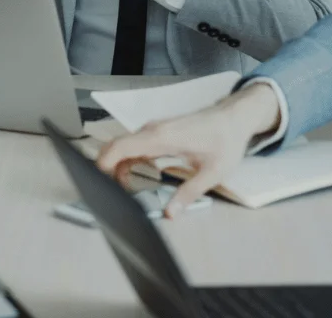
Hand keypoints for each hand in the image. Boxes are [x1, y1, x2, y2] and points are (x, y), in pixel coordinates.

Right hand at [96, 84, 281, 217]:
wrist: (234, 118)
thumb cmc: (225, 140)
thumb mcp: (212, 173)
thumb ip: (189, 194)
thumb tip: (170, 213)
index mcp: (161, 138)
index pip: (120, 147)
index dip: (103, 164)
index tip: (97, 183)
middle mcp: (153, 131)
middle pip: (115, 147)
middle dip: (106, 169)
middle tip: (110, 194)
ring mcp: (154, 130)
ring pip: (123, 147)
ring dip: (117, 167)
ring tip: (124, 190)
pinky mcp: (158, 132)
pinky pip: (133, 145)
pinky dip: (127, 160)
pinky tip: (135, 177)